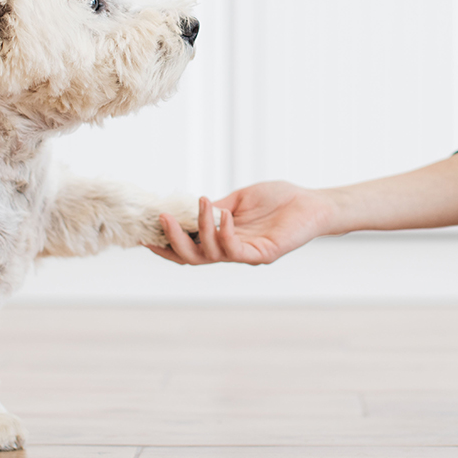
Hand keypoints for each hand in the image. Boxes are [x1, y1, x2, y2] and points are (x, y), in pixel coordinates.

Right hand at [146, 182, 336, 265]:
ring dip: (200, 228)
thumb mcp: (238, 201)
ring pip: (209, 254)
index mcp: (222, 240)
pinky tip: (224, 214)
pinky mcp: (262, 255)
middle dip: (172, 241)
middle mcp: (231, 252)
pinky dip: (224, 232)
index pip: (188, 249)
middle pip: (191, 258)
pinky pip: (234, 249)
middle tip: (162, 218)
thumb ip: (215, 209)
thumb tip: (188, 209)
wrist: (312, 203)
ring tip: (202, 203)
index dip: (166, 245)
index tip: (145, 233)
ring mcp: (246, 255)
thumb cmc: (279, 199)